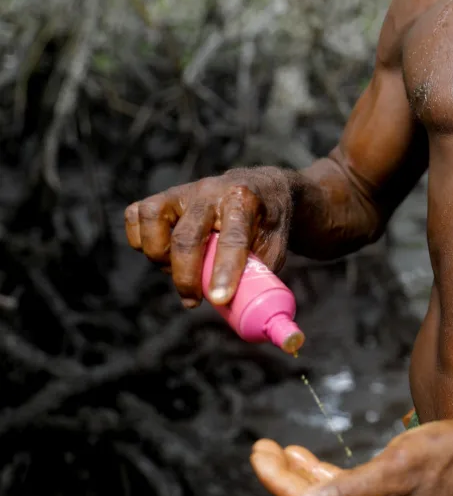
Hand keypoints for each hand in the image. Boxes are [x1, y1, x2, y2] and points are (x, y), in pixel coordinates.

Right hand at [124, 167, 293, 307]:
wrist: (260, 189)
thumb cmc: (267, 225)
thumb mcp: (274, 247)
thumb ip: (255, 273)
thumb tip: (232, 306)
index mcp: (245, 201)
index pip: (233, 238)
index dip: (225, 271)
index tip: (220, 299)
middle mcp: (211, 192)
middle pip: (186, 237)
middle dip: (186, 276)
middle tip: (194, 300)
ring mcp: (183, 191)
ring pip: (153, 221)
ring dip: (159, 255)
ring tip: (178, 269)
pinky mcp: (163, 196)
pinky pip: (136, 215)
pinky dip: (140, 239)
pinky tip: (162, 252)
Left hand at [250, 421, 452, 495]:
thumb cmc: (451, 456)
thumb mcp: (398, 467)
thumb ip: (348, 491)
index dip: (278, 481)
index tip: (258, 453)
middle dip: (283, 477)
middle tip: (259, 447)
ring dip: (302, 474)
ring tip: (278, 451)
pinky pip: (348, 492)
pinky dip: (326, 475)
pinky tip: (310, 460)